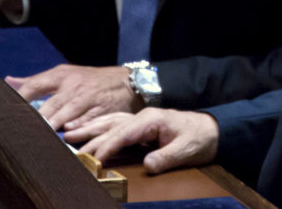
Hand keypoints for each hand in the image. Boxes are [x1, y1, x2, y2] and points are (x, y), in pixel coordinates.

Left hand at [6, 64, 141, 129]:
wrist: (126, 81)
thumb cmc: (90, 80)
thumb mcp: (65, 74)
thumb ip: (36, 81)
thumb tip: (8, 81)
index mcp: (61, 75)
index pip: (35, 86)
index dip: (20, 99)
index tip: (6, 112)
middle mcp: (73, 85)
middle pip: (50, 105)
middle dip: (36, 119)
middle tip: (20, 132)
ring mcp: (88, 98)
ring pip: (67, 114)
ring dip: (53, 126)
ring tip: (39, 137)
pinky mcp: (101, 110)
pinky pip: (86, 121)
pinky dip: (76, 129)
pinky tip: (67, 135)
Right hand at [78, 107, 218, 173]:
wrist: (213, 129)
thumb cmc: (200, 138)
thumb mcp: (186, 149)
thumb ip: (166, 157)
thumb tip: (148, 165)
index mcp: (151, 119)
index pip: (123, 133)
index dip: (107, 147)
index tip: (93, 159)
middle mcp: (142, 117)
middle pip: (111, 127)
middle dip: (90, 138)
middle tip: (69, 147)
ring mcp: (141, 120)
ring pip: (110, 122)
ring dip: (90, 128)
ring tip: (69, 133)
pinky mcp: (141, 125)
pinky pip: (115, 124)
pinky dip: (99, 127)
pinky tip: (88, 130)